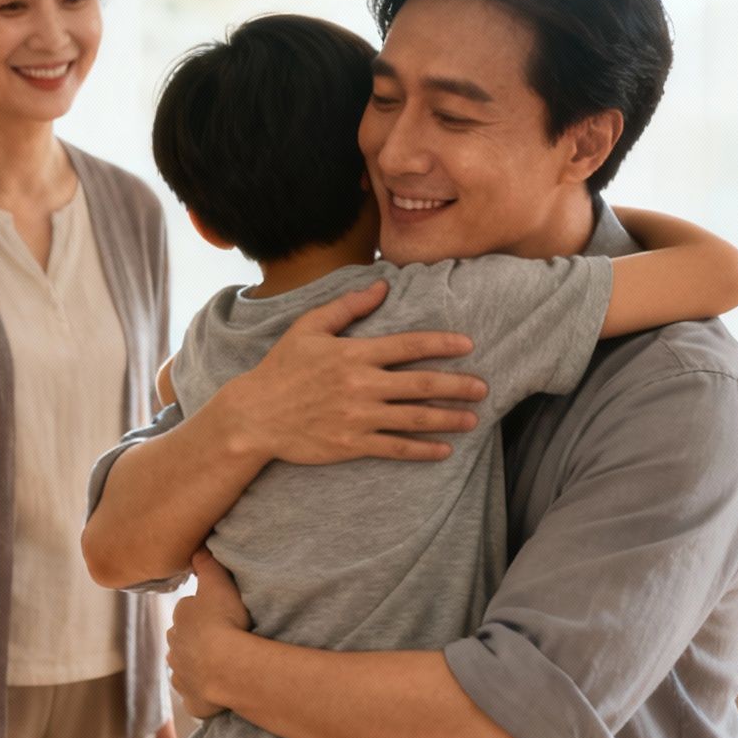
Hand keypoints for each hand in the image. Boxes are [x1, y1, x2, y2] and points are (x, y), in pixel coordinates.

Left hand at [167, 549, 252, 719]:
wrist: (227, 667)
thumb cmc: (225, 621)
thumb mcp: (219, 582)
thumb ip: (207, 562)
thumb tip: (197, 547)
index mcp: (180, 619)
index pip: (188, 612)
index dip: (204, 613)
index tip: (221, 615)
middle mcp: (174, 647)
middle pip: (184, 641)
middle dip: (197, 641)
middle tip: (223, 640)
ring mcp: (182, 676)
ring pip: (186, 668)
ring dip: (198, 667)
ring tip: (221, 666)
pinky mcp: (192, 701)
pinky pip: (197, 696)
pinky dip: (204, 693)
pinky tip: (219, 690)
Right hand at [217, 280, 488, 464]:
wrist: (255, 415)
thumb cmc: (282, 368)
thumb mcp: (309, 328)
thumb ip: (347, 306)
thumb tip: (382, 287)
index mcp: (354, 353)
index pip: (408, 345)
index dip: (441, 344)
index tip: (468, 344)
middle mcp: (361, 385)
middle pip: (420, 384)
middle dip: (457, 385)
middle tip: (483, 387)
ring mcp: (358, 417)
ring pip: (413, 418)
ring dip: (447, 418)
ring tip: (472, 419)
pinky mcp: (351, 444)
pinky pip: (395, 447)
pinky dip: (422, 450)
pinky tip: (443, 450)